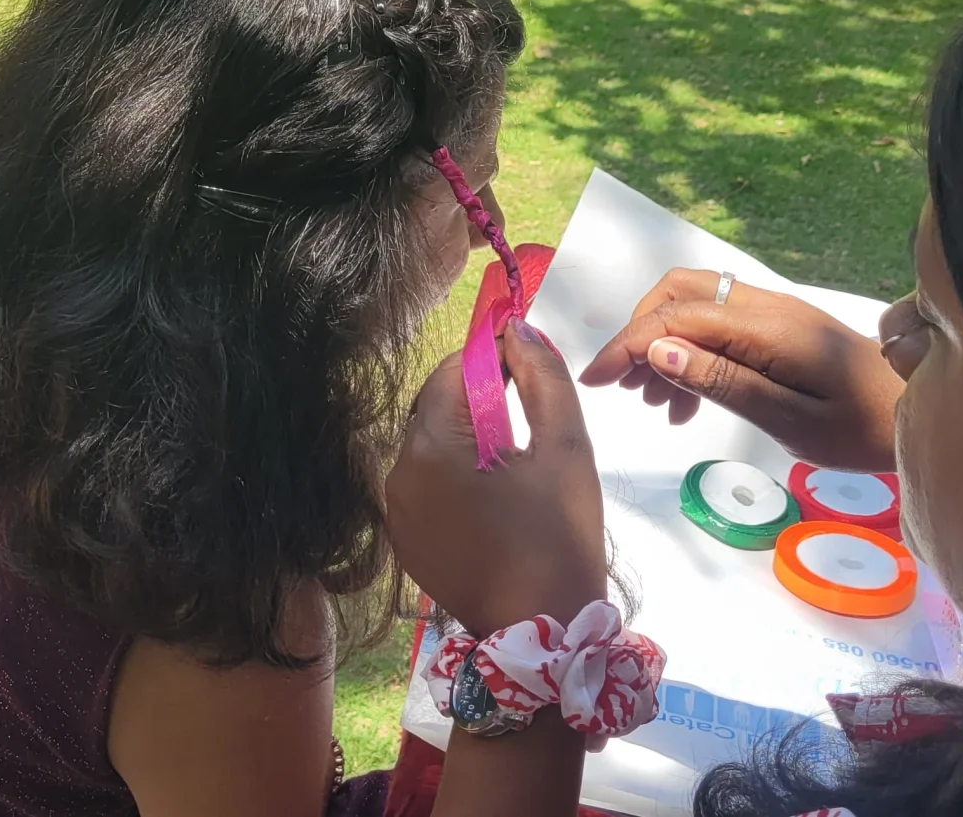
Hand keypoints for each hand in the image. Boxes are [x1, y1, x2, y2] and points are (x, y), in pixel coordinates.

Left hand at [386, 319, 606, 637]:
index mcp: (432, 445)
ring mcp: (396, 512)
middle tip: (529, 419)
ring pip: (430, 449)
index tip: (526, 365)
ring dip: (467, 442)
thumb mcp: (566, 447)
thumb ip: (543, 377)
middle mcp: (399, 473)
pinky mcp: (404, 542)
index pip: (452, 370)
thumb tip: (519, 329)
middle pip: (437, 408)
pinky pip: (425, 488)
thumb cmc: (560, 536)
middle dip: (480, 401)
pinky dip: (454, 481)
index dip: (491, 358)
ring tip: (516, 465)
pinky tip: (494, 502)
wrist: (541, 633)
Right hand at [576, 268, 902, 471]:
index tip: (596, 381)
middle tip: (628, 391)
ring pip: (694, 306)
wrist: (920, 411)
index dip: (628, 343)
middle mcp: (765, 306)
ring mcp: (773, 312)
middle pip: (678, 292)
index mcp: (767, 327)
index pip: (676, 316)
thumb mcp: (790, 418)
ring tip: (658, 405)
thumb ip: (723, 381)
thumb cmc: (861, 427)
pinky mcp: (779, 327)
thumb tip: (658, 348)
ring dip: (663, 346)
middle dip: (639, 334)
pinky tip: (688, 401)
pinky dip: (690, 353)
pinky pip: (717, 324)